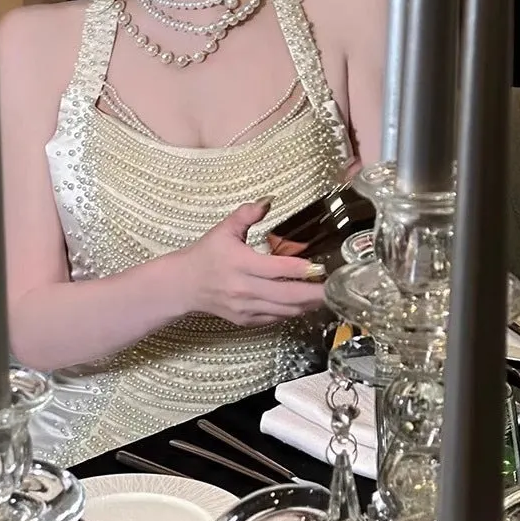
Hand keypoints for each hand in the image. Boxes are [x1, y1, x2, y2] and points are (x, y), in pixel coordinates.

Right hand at [176, 199, 327, 326]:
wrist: (184, 284)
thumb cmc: (206, 254)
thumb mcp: (224, 229)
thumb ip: (247, 214)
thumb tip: (270, 200)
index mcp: (240, 263)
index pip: (277, 269)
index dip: (301, 269)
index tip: (321, 267)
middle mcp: (244, 289)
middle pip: (287, 295)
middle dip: (314, 293)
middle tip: (335, 288)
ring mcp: (245, 308)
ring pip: (285, 311)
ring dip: (307, 305)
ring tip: (326, 296)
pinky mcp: (245, 320)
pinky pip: (275, 319)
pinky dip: (292, 312)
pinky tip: (304, 303)